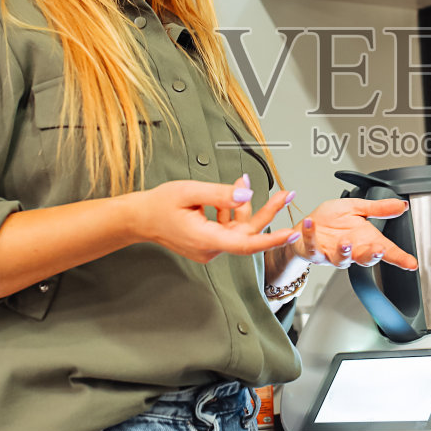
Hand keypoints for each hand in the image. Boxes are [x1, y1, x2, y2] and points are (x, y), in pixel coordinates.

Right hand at [130, 177, 297, 263]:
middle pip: (247, 233)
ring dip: (243, 206)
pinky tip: (228, 193)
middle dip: (266, 212)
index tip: (291, 232)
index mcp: (205, 240)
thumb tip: (247, 195)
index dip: (271, 239)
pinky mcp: (208, 244)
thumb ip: (219, 194)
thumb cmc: (159, 205)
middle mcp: (210, 249)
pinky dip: (231, 210)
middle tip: (285, 194)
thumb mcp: (189, 191)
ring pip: (238, 228)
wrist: (139, 218)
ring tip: (241, 180)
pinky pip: (228, 228)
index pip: (246, 244)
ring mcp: (209, 248)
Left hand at [293, 197, 418, 269]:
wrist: (307, 226)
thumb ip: (379, 209)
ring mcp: (333, 253)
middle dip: (372, 255)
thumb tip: (402, 205)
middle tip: (379, 250)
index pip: (386, 251)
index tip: (411, 264)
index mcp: (365, 240)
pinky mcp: (314, 251)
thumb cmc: (332, 220)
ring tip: (345, 242)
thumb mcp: (357, 208)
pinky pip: (313, 246)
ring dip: (344, 252)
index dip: (400, 258)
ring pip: (341, 259)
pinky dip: (311, 235)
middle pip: (365, 258)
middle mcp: (352, 250)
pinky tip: (311, 223)